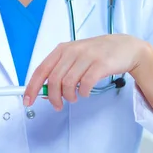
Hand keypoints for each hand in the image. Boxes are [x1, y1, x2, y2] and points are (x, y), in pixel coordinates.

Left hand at [23, 34, 148, 110]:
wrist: (125, 47)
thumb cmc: (97, 53)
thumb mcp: (75, 57)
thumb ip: (60, 70)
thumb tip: (43, 91)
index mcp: (62, 49)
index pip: (41, 70)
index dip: (31, 87)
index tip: (27, 100)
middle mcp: (72, 51)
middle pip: (53, 80)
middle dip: (53, 97)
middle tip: (57, 105)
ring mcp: (86, 57)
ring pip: (68, 84)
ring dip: (69, 96)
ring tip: (74, 97)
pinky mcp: (100, 64)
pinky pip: (85, 84)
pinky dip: (83, 93)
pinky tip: (85, 92)